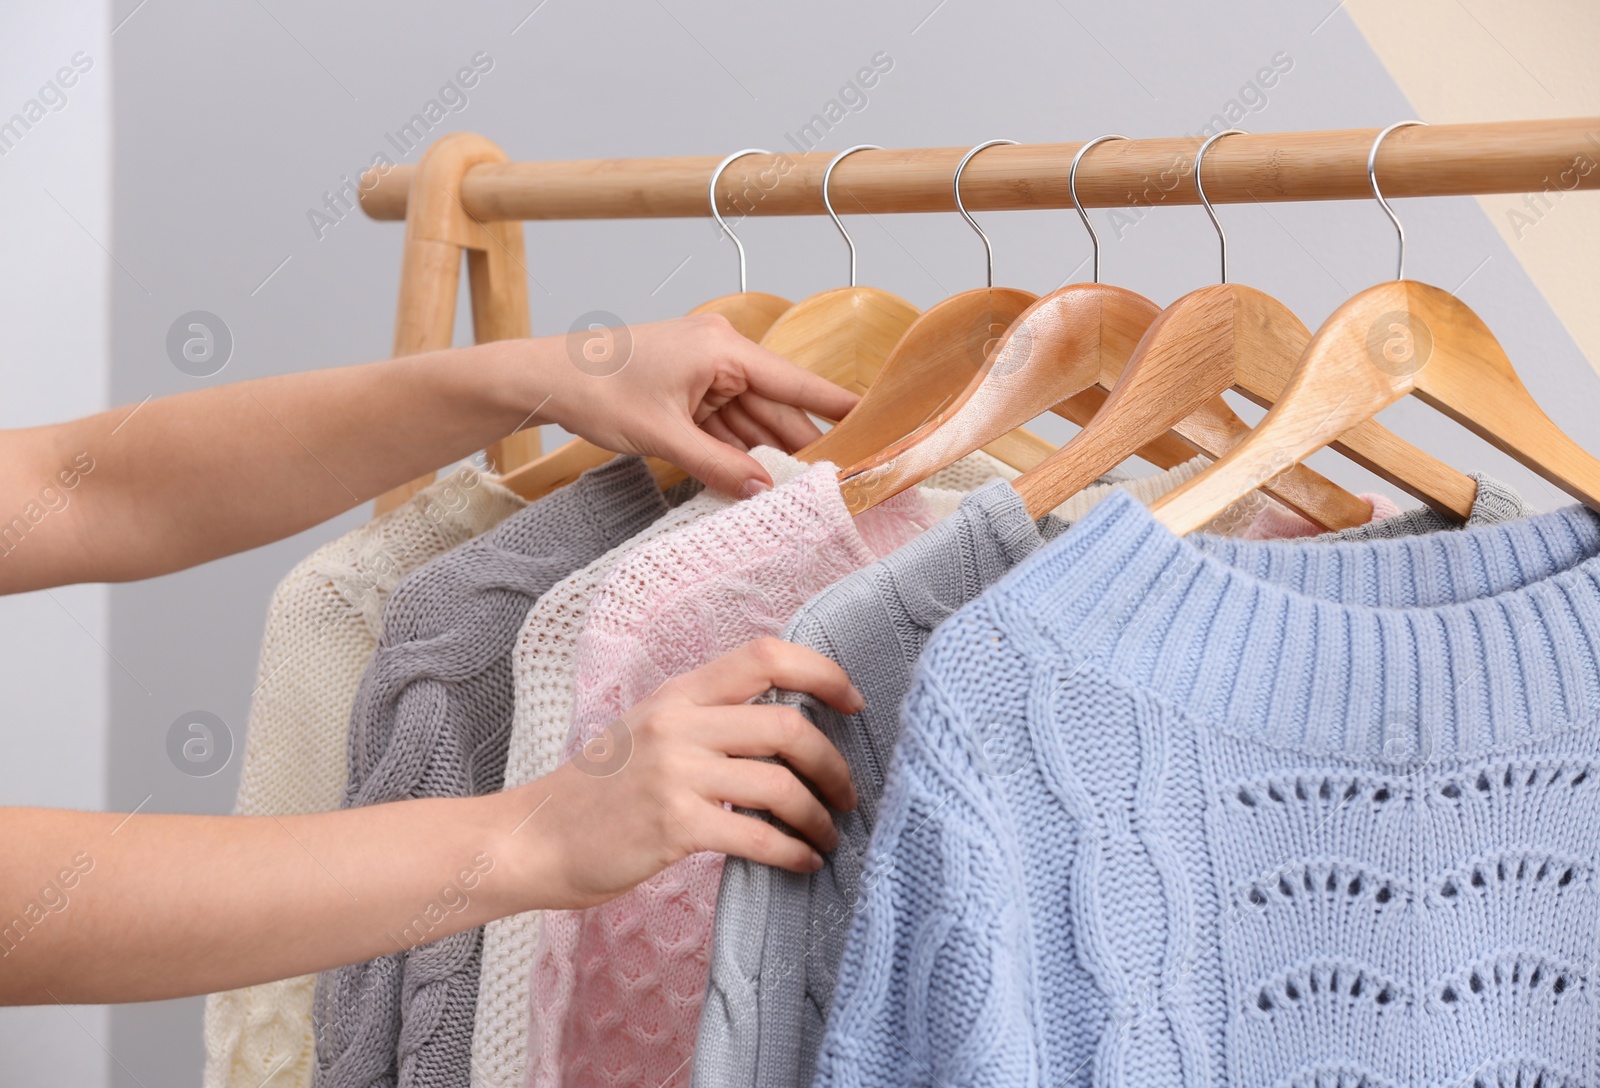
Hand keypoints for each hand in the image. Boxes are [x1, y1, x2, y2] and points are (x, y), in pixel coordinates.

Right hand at [520, 638, 862, 910]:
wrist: (534, 838)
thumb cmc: (601, 791)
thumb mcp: (650, 730)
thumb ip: (708, 720)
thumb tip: (788, 728)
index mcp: (679, 693)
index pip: (764, 655)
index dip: (821, 672)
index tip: (853, 702)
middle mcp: (678, 724)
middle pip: (785, 723)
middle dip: (832, 762)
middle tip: (847, 793)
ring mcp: (674, 774)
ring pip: (779, 783)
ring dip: (818, 815)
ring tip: (828, 836)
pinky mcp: (673, 826)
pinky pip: (756, 835)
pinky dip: (792, 851)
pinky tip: (804, 862)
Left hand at [546, 313, 859, 497]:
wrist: (546, 378)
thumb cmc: (597, 390)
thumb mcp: (664, 437)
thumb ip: (718, 466)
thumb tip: (763, 492)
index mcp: (721, 349)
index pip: (793, 381)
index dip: (833, 404)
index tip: (872, 418)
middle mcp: (719, 353)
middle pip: (775, 404)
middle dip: (800, 441)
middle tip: (836, 476)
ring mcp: (703, 370)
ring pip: (750, 417)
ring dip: (767, 450)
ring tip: (800, 486)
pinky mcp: (687, 387)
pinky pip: (724, 421)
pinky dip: (736, 447)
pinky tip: (755, 475)